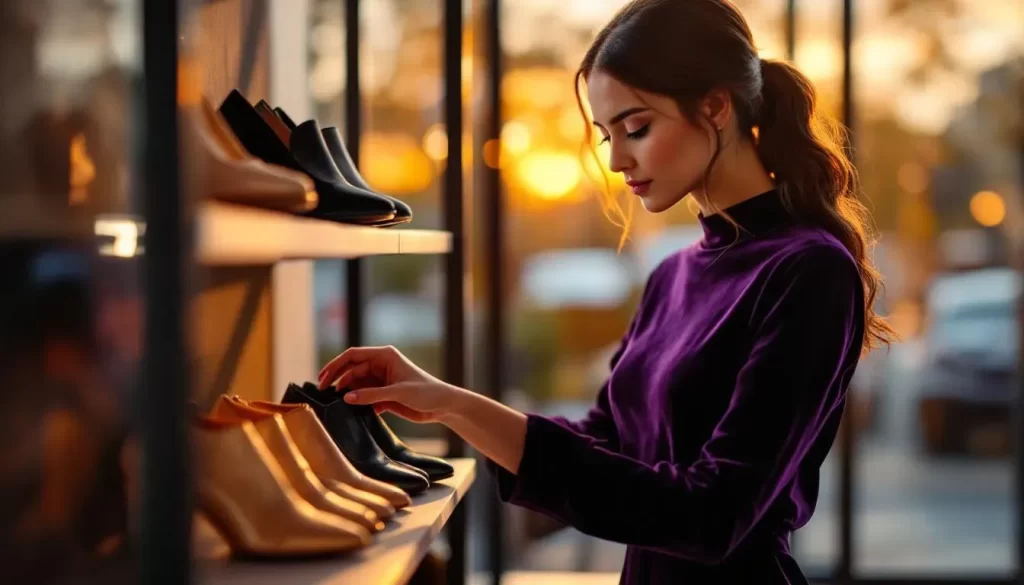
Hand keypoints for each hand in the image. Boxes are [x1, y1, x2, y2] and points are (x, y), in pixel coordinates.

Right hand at [317, 345, 462, 423]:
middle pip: (351, 370)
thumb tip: (346, 398)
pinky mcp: (383, 396)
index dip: (335, 365)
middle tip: (321, 392)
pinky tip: (348, 411)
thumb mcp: (398, 392)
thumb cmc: (427, 392)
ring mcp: (381, 381)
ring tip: (332, 403)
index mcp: (384, 356)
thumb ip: (371, 395)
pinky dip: (356, 403)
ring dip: (345, 393)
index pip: (353, 356)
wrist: (443, 406)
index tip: (323, 378)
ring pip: (355, 385)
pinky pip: (363, 397)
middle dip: (336, 380)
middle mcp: (380, 366)